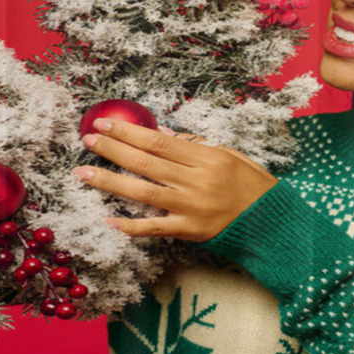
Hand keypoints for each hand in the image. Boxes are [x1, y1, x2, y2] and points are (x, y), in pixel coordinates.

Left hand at [74, 118, 277, 241]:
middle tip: (89, 139)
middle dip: (113, 150)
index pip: (159, 142)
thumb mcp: (230, 154)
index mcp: (207, 157)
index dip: (130, 132)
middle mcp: (196, 180)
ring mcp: (191, 207)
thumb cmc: (251, 182)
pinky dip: (130, 225)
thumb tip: (163, 135)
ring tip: (83, 173)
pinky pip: (155, 228)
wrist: (270, 218)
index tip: (105, 123)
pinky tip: (108, 220)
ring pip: (143, 192)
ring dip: (110, 182)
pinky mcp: (189, 230)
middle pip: (146, 163)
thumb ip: (196, 145)